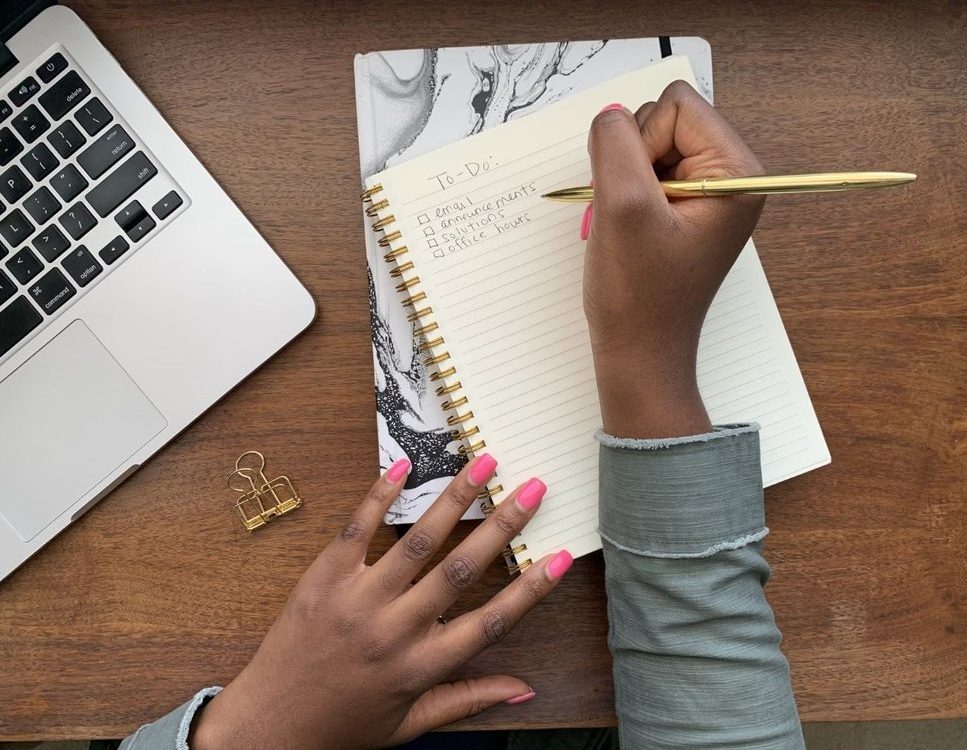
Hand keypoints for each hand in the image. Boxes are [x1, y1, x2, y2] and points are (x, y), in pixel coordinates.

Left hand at [191, 455, 570, 748]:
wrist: (268, 727)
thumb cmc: (341, 727)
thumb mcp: (411, 725)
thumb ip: (469, 701)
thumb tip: (525, 689)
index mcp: (422, 666)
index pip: (491, 622)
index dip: (532, 589)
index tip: (561, 555)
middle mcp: (396, 629)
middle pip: (462, 569)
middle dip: (503, 524)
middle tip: (532, 489)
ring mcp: (359, 599)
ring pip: (417, 541)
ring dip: (454, 499)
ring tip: (482, 464)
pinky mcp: (325, 578)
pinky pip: (357, 529)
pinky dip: (380, 495)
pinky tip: (404, 467)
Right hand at [582, 81, 764, 437]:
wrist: (640, 353)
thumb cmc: (639, 296)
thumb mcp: (622, 208)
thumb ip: (615, 145)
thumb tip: (611, 114)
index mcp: (736, 173)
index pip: (676, 106)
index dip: (641, 142)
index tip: (639, 195)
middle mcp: (730, 177)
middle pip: (665, 120)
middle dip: (633, 161)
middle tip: (632, 214)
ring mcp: (708, 194)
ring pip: (649, 146)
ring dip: (625, 180)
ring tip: (629, 226)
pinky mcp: (686, 209)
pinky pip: (646, 173)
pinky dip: (626, 195)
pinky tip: (628, 230)